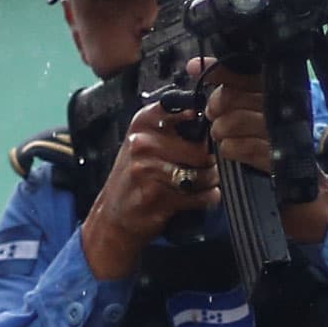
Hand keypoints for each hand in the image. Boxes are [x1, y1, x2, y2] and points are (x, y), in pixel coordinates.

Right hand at [80, 98, 220, 279]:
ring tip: (199, 184)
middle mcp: (142, 142)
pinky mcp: (157, 196)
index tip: (204, 136)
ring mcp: (148, 170)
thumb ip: (174, 125)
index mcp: (143, 122)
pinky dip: (207, 199)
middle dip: (211, 163)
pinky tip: (198, 198)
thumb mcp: (146, 141)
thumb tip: (214, 122)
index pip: (186, 111)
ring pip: (203, 174)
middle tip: (206, 169)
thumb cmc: (137, 176)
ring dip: (209, 182)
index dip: (203, 125)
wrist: (113, 215)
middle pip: (202, 150)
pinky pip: (200, 196)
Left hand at [202, 61, 327, 244]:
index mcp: (280, 96)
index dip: (219, 70)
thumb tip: (195, 66)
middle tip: (214, 117)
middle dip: (218, 106)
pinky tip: (230, 151)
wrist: (305, 198)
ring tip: (222, 137)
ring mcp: (284, 134)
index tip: (195, 69)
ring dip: (222, 130)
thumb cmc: (272, 154)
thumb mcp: (249, 120)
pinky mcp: (281, 159)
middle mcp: (285, 111)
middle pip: (237, 96)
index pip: (247, 73)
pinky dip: (232, 149)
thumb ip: (227, 93)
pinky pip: (246, 147)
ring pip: (238, 120)